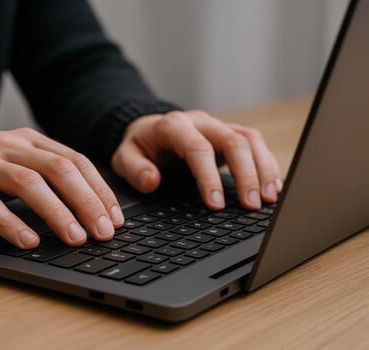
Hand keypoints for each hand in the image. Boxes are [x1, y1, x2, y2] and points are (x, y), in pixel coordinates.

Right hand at [0, 128, 123, 248]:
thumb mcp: (11, 164)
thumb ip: (43, 176)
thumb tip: (86, 207)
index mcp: (27, 140)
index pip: (75, 161)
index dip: (99, 189)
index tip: (116, 218)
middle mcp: (8, 146)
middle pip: (58, 169)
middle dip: (87, 201)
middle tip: (104, 232)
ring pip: (28, 183)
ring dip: (57, 213)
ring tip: (76, 238)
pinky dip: (10, 224)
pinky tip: (27, 242)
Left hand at [111, 110, 282, 209]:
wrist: (148, 130)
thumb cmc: (139, 146)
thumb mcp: (124, 157)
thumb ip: (133, 168)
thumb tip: (151, 181)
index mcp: (174, 126)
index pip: (198, 148)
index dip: (209, 177)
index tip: (216, 205)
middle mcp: (200, 122)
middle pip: (233, 140)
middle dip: (246, 174)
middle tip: (252, 205)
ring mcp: (217, 126)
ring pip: (250, 139)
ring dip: (263, 168)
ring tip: (269, 198)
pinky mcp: (229, 134)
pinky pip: (255, 143)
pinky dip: (267, 164)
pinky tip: (273, 186)